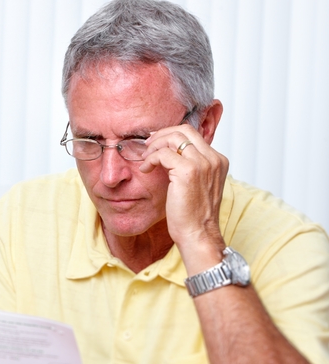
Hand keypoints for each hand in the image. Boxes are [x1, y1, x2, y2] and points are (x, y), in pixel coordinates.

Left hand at [139, 118, 227, 262]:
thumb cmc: (194, 215)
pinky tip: (145, 169)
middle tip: (147, 146)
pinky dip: (151, 159)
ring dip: (155, 145)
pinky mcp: (188, 171)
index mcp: (218, 161)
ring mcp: (202, 164)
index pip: (193, 134)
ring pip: (174, 138)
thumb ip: (190, 167)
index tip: (156, 143)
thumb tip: (170, 153)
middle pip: (184, 130)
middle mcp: (213, 159)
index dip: (171, 134)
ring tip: (145, 158)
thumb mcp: (197, 185)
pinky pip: (163, 154)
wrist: (198, 234)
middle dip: (162, 135)